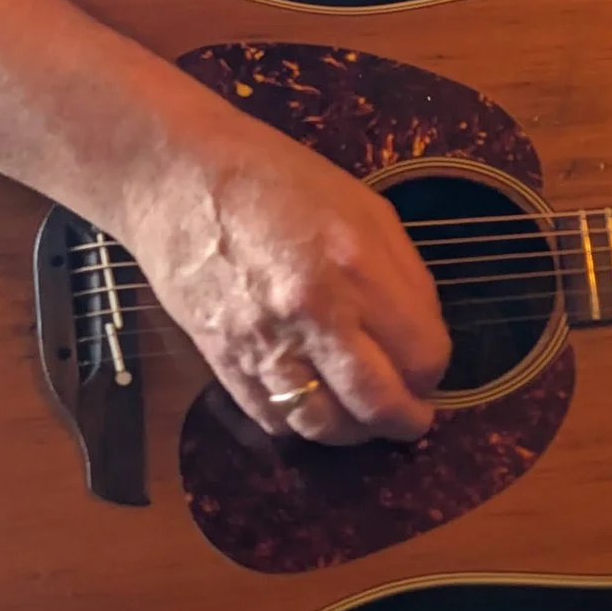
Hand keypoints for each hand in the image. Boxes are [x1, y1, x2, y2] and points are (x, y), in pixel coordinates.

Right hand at [118, 116, 452, 445]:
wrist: (179, 177)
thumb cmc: (277, 179)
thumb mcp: (365, 208)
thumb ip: (403, 275)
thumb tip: (423, 333)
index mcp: (358, 265)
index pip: (421, 355)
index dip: (433, 370)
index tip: (429, 368)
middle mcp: (314, 312)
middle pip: (377, 403)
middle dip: (405, 421)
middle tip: (412, 419)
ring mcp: (264, 340)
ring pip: (323, 425)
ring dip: (354, 433)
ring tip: (366, 420)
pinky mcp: (222, 359)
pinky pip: (271, 418)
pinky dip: (300, 425)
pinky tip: (315, 408)